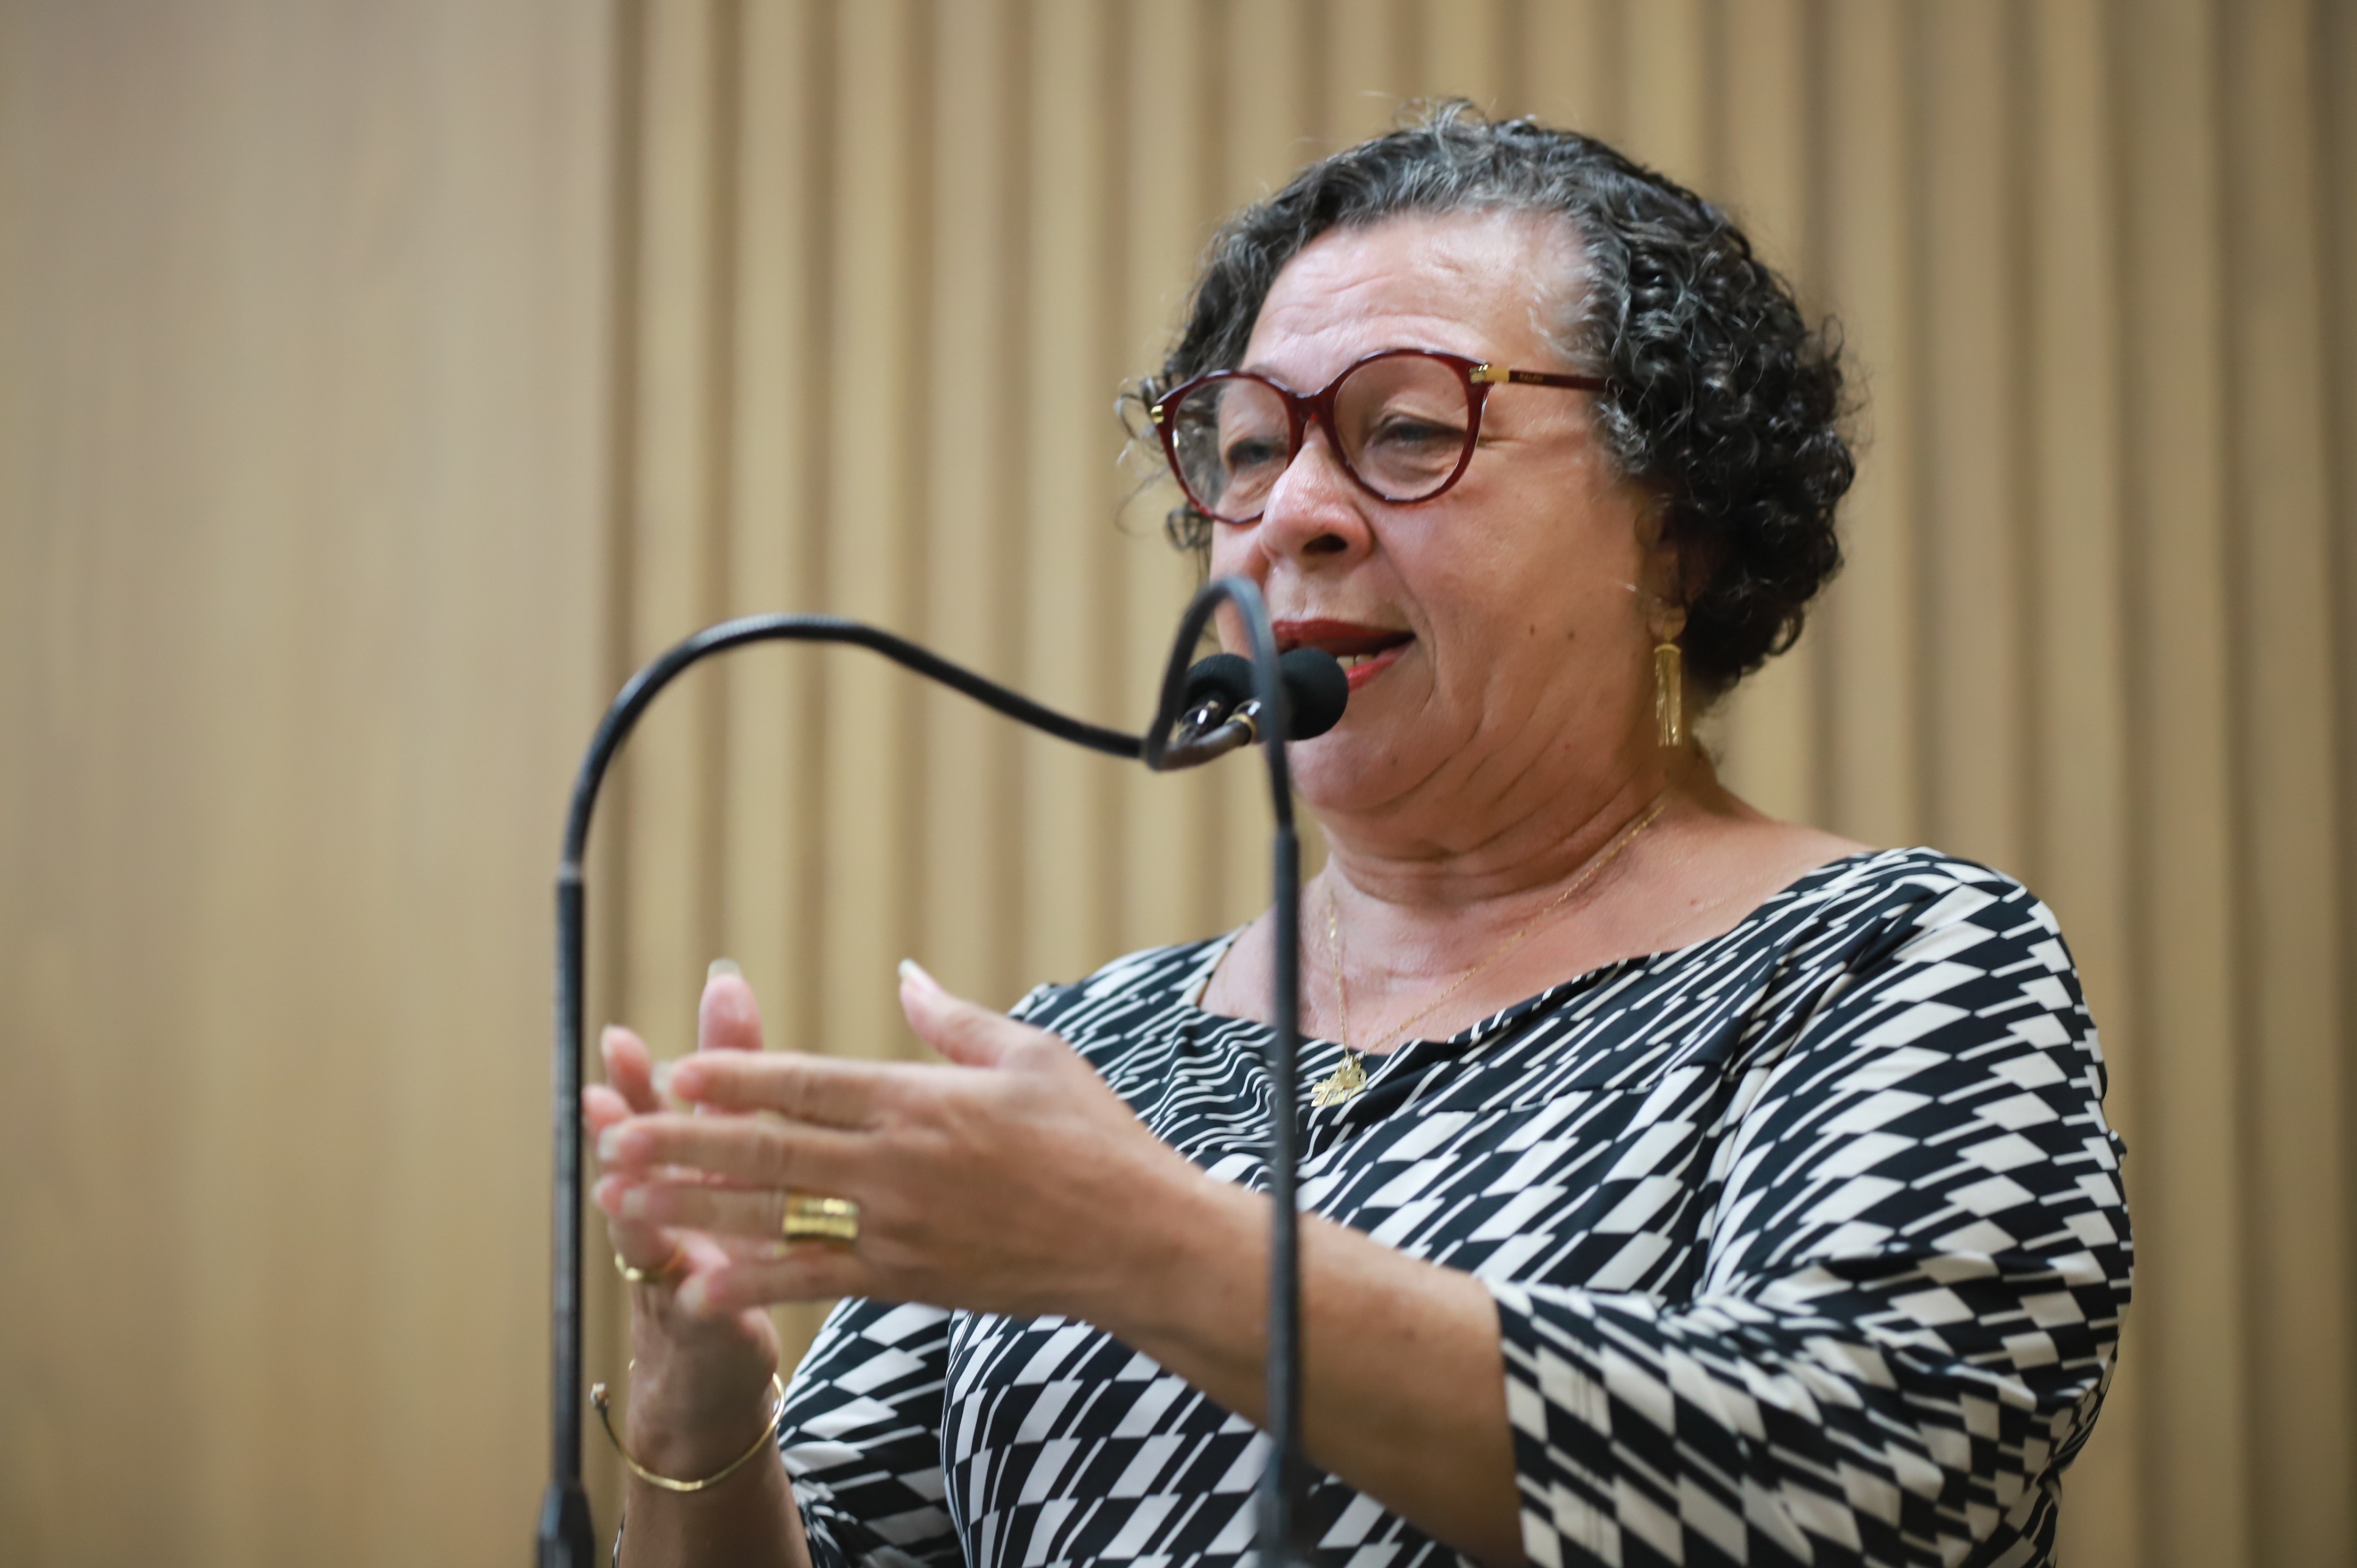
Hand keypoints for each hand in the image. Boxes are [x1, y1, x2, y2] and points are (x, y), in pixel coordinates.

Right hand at [583, 967, 781, 1474]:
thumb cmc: (736, 1234)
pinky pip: (696, 1301)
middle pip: (649, 1149)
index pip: (688, 1097)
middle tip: (613, 1064)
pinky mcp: (700, 1318)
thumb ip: (746, 1081)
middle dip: (635, 1106)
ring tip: (610, 1173)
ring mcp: (676, 1262)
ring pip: (648, 1222)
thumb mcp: (742, 1158)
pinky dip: (692, 1287)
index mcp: (699, 1158)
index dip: (674, 1058)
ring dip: (632, 1196)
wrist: (718, 1353)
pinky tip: (682, 1272)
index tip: (665, 1013)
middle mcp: (672, 1203)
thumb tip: (733, 984)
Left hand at [591, 961, 1207, 1327]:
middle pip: (770, 1152)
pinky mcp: (907, 1281)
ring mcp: (898, 1228)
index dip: (736, 1079)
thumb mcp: (1032, 1056)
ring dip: (692, 1210)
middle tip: (613, 1139)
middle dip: (683, 1145)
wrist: (1136, 1242)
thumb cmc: (1094, 1139)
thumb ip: (954, 1020)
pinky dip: (754, 1286)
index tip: (675, 1072)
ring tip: (624, 1204)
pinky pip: (815, 1282)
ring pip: (774, 1218)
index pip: (809, 1085)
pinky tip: (698, 1289)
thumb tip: (904, 976)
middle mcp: (898, 1164)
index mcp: (923, 1099)